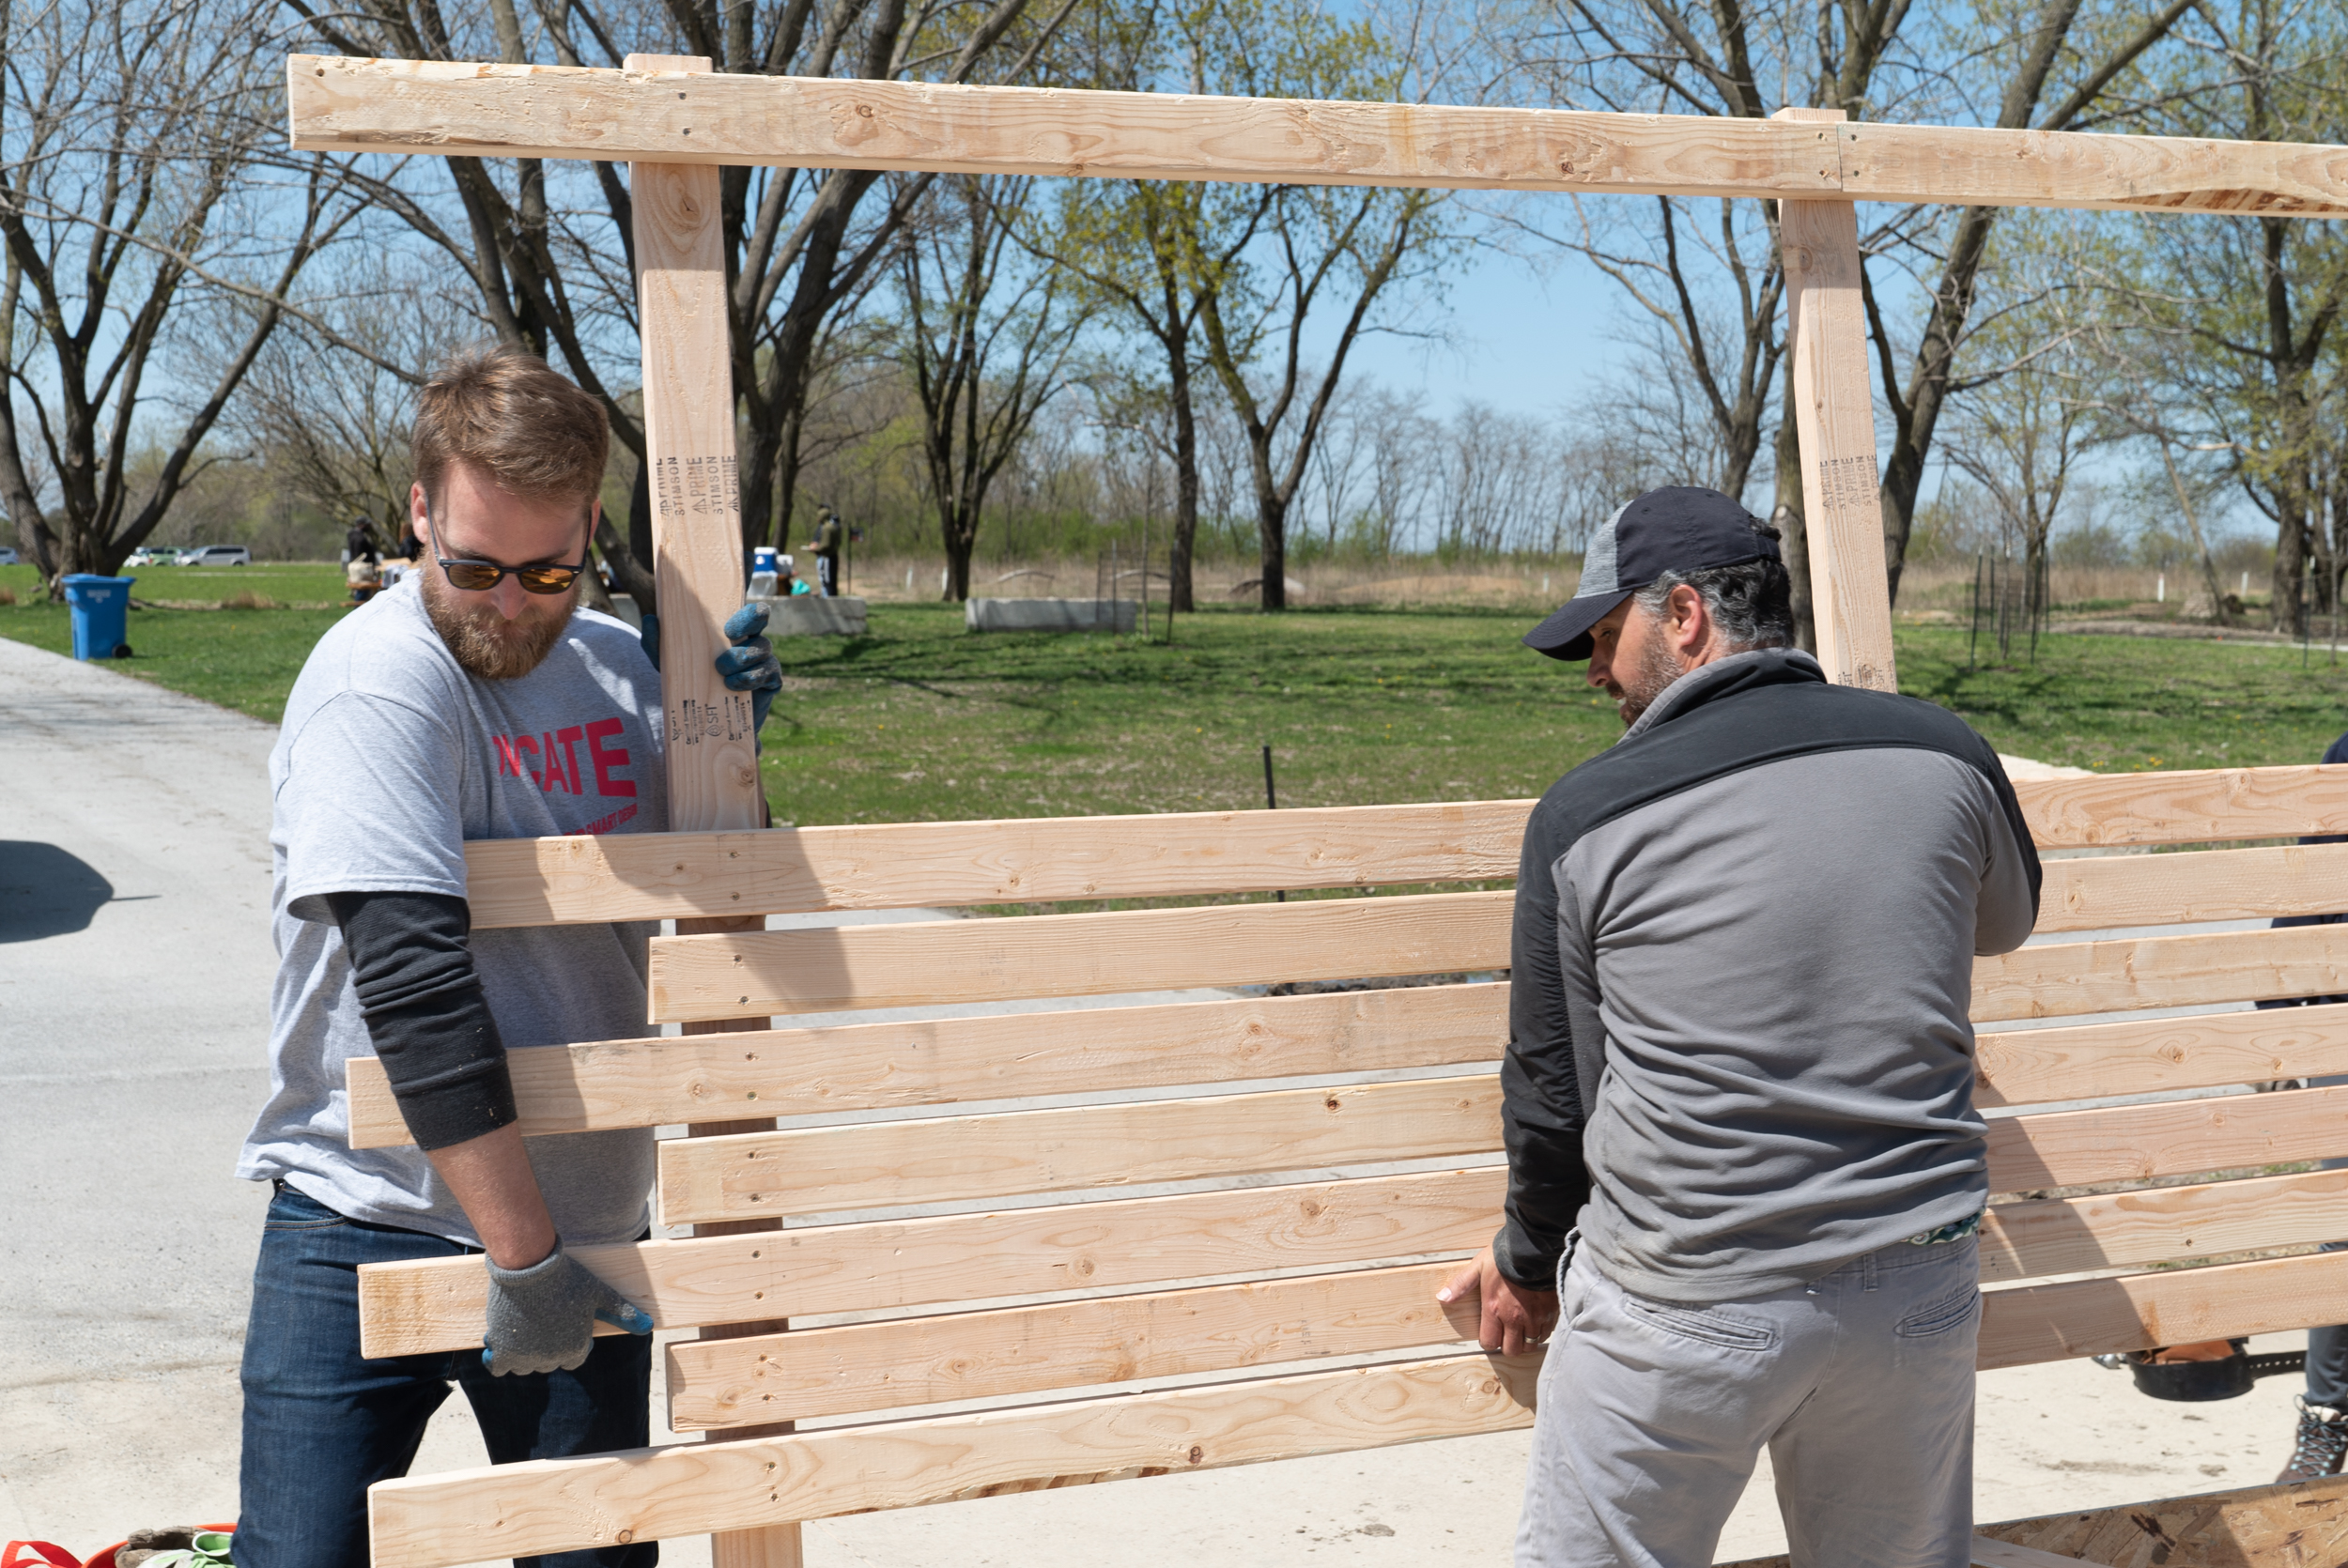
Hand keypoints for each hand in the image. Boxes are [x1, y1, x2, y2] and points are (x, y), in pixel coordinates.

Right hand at [482, 1241, 654, 1375]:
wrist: (530, 1266)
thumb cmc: (567, 1279)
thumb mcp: (599, 1294)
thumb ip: (622, 1313)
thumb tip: (648, 1326)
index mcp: (575, 1349)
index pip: (574, 1359)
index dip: (569, 1342)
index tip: (562, 1324)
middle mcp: (550, 1359)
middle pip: (548, 1362)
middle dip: (545, 1346)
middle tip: (542, 1321)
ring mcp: (525, 1357)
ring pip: (523, 1366)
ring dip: (521, 1353)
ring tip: (522, 1327)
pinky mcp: (501, 1350)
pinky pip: (497, 1366)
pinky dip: (497, 1358)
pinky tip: (499, 1341)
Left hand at [637, 606, 782, 739]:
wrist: (709, 722)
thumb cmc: (692, 684)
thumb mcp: (672, 665)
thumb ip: (658, 644)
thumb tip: (650, 619)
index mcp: (732, 631)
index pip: (747, 610)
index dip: (746, 612)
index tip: (728, 628)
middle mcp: (751, 640)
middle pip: (762, 619)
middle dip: (749, 623)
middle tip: (728, 636)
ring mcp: (764, 660)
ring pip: (762, 649)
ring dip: (742, 658)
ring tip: (722, 674)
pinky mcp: (772, 681)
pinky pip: (768, 673)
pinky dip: (750, 678)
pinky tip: (733, 686)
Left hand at [1438, 1247, 1558, 1354]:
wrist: (1534, 1248)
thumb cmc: (1504, 1256)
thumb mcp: (1478, 1267)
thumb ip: (1461, 1285)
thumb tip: (1442, 1297)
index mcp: (1494, 1309)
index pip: (1490, 1343)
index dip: (1489, 1341)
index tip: (1490, 1333)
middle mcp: (1514, 1318)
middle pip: (1512, 1350)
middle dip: (1508, 1346)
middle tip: (1507, 1334)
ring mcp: (1534, 1317)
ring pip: (1531, 1345)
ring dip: (1525, 1340)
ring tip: (1522, 1329)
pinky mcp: (1550, 1313)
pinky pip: (1546, 1333)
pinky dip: (1541, 1331)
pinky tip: (1536, 1321)